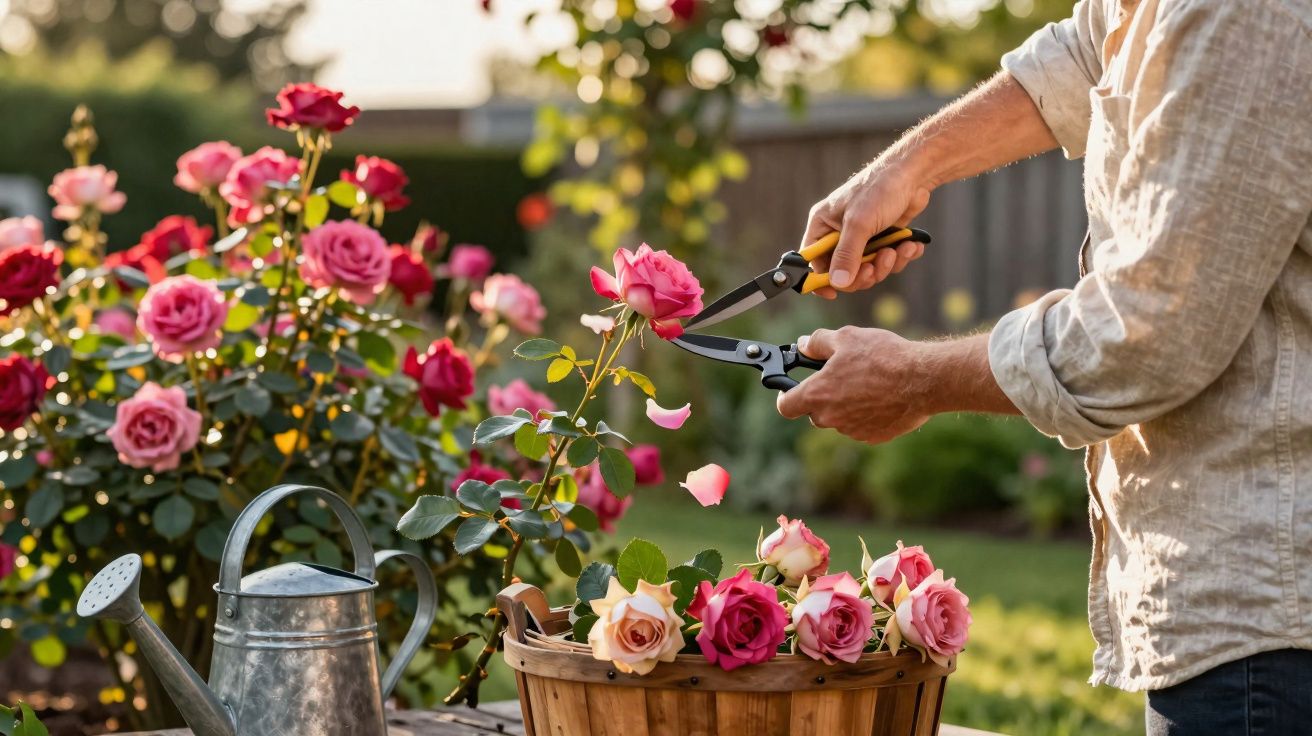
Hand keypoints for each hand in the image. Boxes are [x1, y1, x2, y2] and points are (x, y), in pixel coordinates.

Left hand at [776, 327, 931, 444]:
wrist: (923, 380)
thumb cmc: (884, 357)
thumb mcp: (847, 337)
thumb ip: (818, 342)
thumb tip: (804, 345)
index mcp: (818, 395)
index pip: (785, 406)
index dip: (785, 396)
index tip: (791, 389)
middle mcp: (831, 418)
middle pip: (814, 412)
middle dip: (822, 397)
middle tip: (840, 377)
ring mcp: (852, 430)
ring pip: (839, 419)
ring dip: (845, 405)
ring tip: (868, 382)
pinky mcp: (872, 437)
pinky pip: (860, 426)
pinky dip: (865, 414)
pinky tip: (882, 396)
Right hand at [802, 161, 931, 297]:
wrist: (914, 174)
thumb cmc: (879, 189)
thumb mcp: (859, 223)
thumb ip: (847, 255)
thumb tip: (837, 283)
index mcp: (823, 225)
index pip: (812, 260)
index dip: (819, 279)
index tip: (833, 293)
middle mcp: (839, 233)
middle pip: (842, 272)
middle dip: (863, 273)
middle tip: (875, 267)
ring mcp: (862, 238)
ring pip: (868, 270)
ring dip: (885, 265)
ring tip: (898, 249)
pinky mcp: (883, 239)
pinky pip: (886, 261)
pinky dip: (900, 257)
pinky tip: (910, 245)